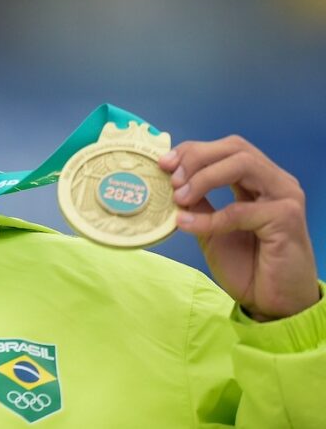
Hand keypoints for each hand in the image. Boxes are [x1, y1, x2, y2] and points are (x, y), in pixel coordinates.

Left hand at [159, 135, 319, 320]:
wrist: (273, 302)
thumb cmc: (247, 265)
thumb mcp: (211, 228)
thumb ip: (198, 202)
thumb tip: (171, 179)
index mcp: (259, 180)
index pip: (226, 148)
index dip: (193, 150)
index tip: (164, 164)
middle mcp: (276, 182)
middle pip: (235, 148)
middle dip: (197, 158)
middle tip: (172, 180)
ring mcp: (285, 197)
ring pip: (242, 165)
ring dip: (204, 177)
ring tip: (180, 198)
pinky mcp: (287, 219)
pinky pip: (241, 210)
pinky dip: (210, 217)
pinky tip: (189, 226)